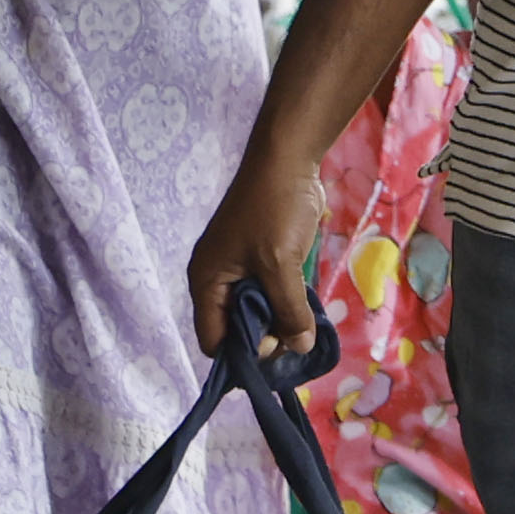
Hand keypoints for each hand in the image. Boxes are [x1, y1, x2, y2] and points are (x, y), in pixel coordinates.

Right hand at [189, 137, 329, 359]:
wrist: (287, 159)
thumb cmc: (274, 210)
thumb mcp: (280, 266)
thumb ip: (289, 312)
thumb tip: (300, 348)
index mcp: (207, 282)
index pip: (213, 341)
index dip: (242, 354)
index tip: (275, 352)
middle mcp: (218, 281)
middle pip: (236, 331)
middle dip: (265, 339)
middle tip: (296, 338)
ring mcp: (239, 269)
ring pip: (257, 314)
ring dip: (280, 322)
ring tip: (305, 325)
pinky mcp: (261, 260)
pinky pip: (270, 294)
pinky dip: (286, 303)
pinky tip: (307, 306)